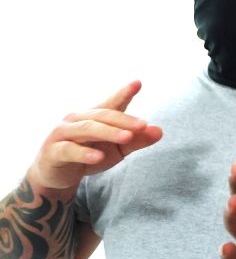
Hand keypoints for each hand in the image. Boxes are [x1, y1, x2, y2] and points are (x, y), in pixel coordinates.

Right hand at [27, 81, 163, 194]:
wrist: (57, 175)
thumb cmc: (90, 154)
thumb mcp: (117, 150)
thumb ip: (136, 140)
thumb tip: (159, 131)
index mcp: (95, 116)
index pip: (111, 103)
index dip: (123, 93)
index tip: (138, 83)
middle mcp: (78, 119)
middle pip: (103, 116)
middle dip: (124, 120)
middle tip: (143, 125)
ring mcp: (63, 134)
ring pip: (87, 129)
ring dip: (108, 132)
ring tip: (127, 137)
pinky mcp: (54, 151)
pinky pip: (70, 150)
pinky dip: (84, 153)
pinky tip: (98, 157)